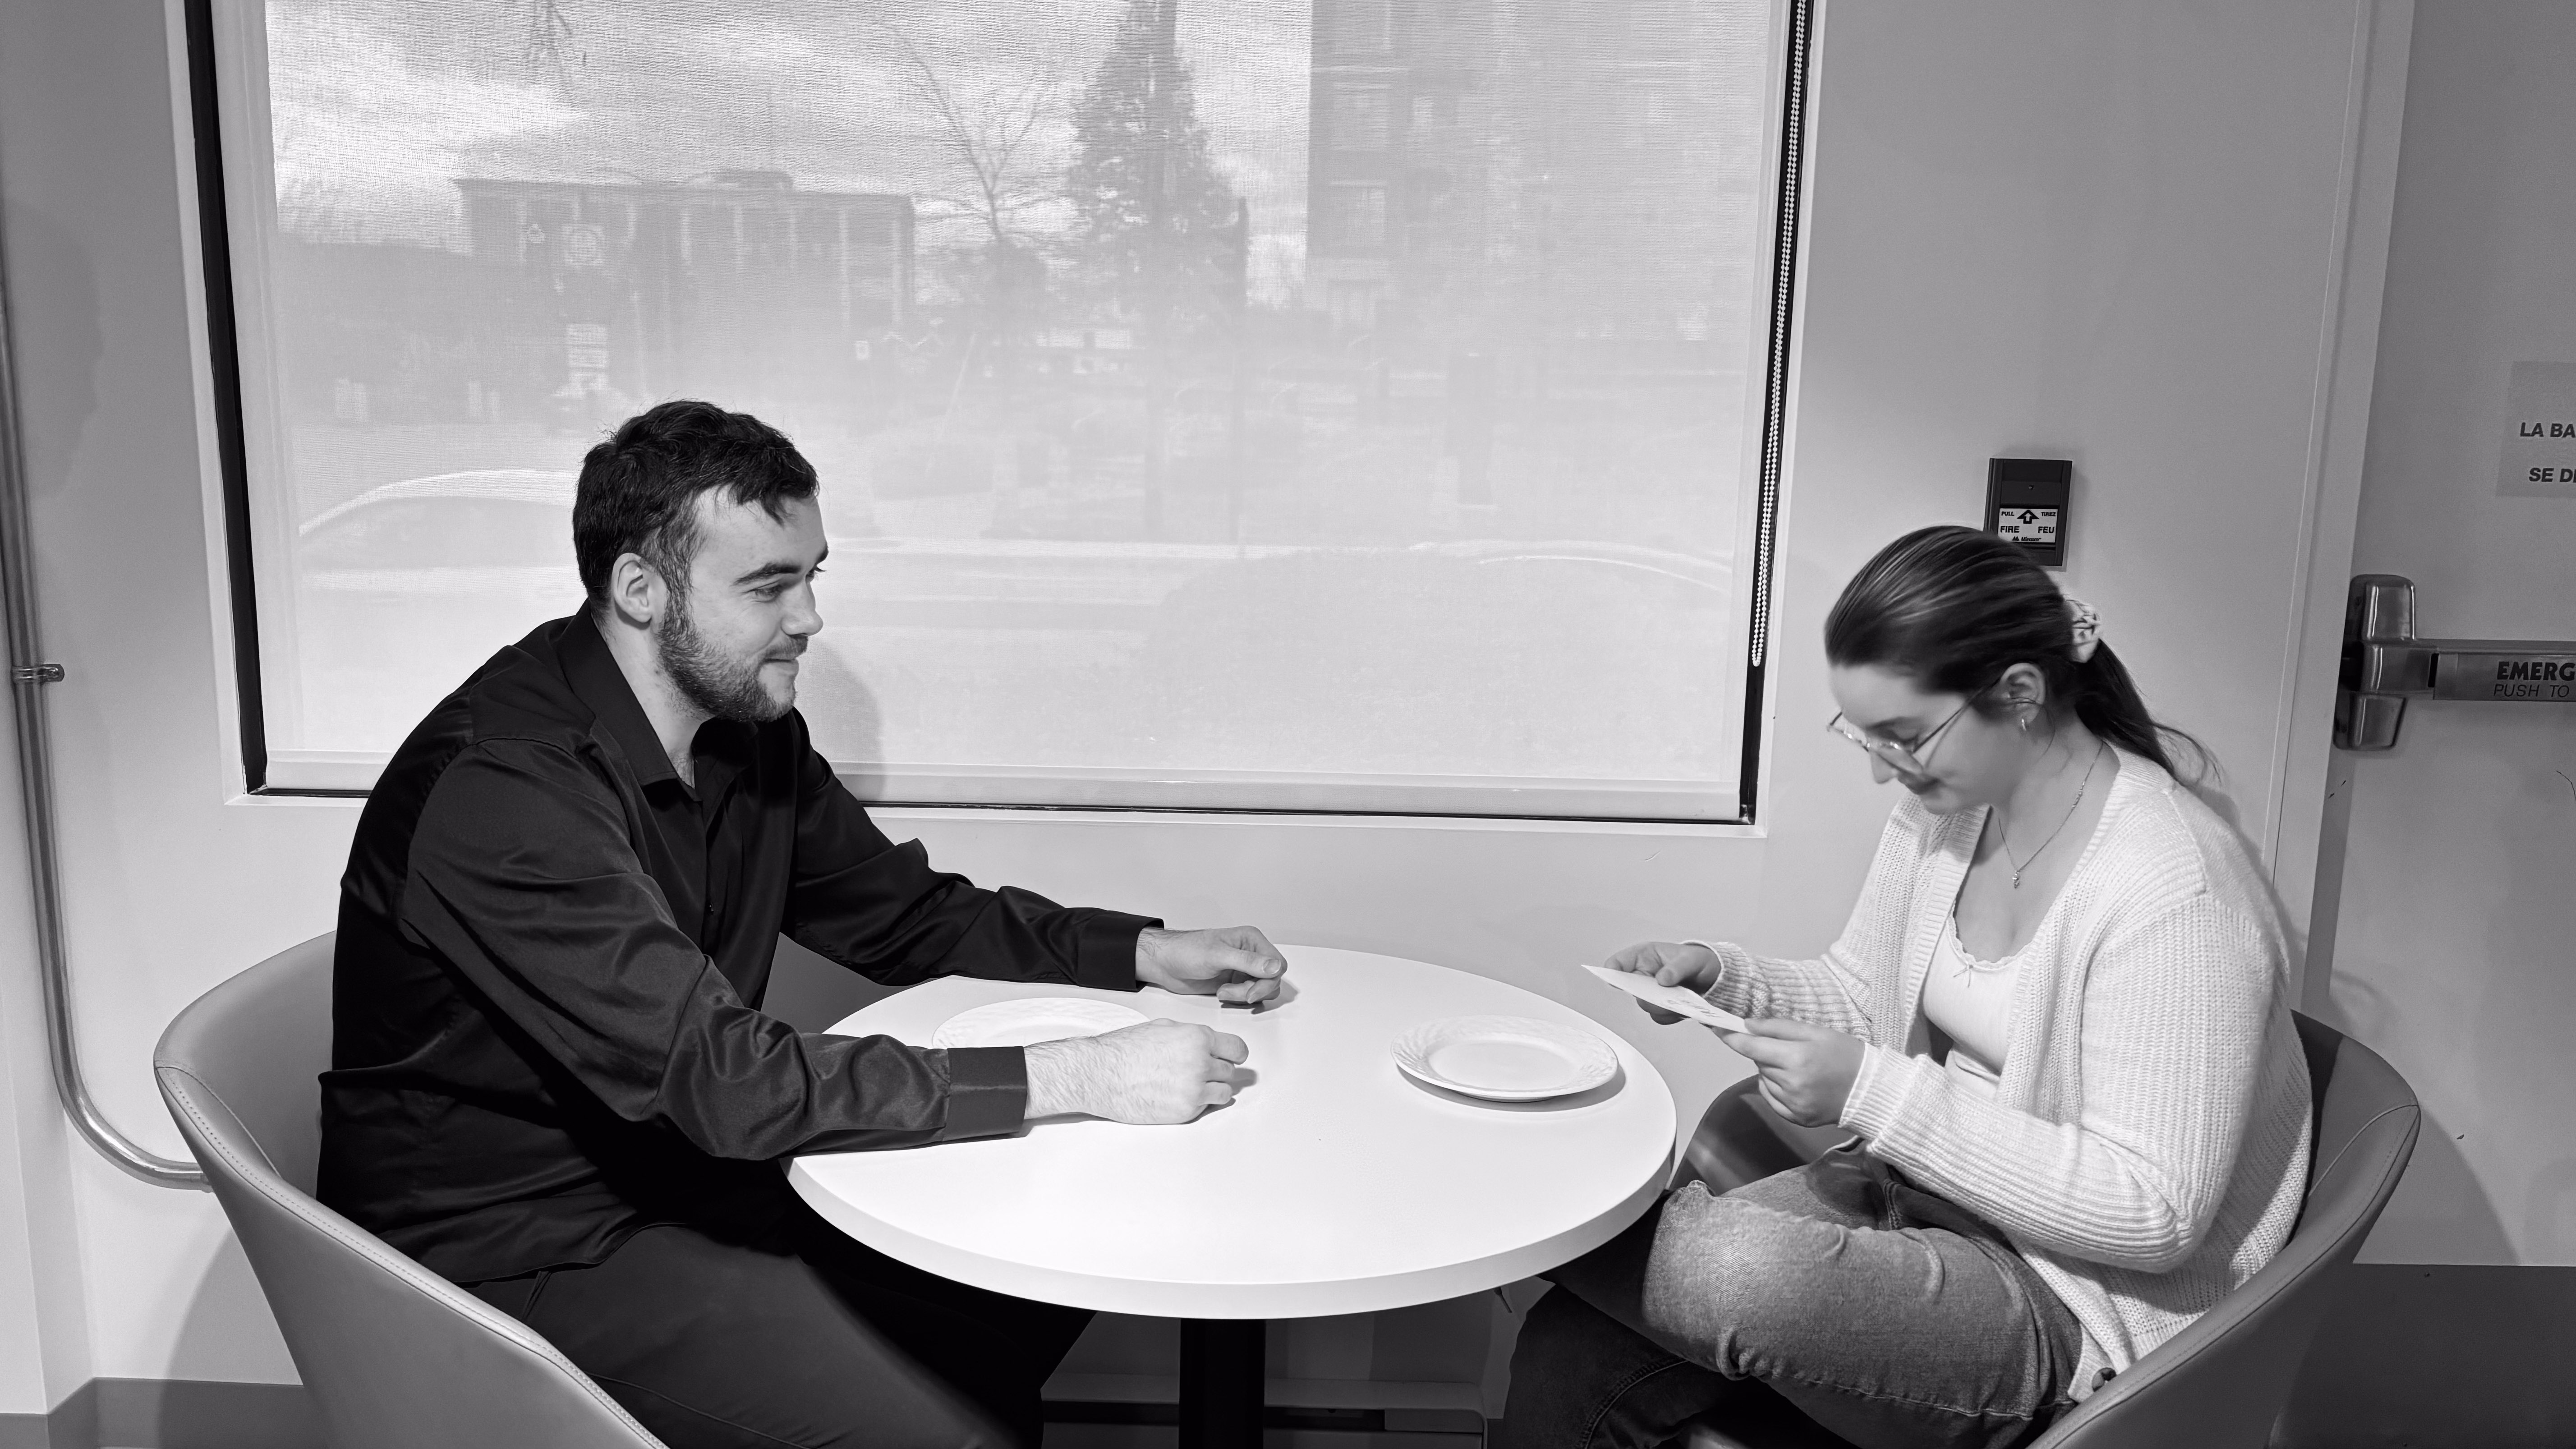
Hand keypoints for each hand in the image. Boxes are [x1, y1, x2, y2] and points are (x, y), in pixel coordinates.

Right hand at [1023, 1020, 1247, 1123]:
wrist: (1101, 1074)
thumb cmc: (1124, 1050)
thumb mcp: (1163, 1028)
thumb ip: (1192, 1036)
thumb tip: (1210, 1044)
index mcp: (1197, 1038)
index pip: (1238, 1049)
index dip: (1235, 1054)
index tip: (1234, 1058)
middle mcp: (1201, 1063)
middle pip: (1230, 1071)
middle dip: (1217, 1071)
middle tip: (1198, 1072)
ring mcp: (1195, 1090)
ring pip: (1224, 1092)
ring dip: (1212, 1089)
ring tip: (1190, 1086)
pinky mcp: (1186, 1111)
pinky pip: (1205, 1108)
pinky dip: (1196, 1104)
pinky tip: (1175, 1096)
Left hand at [1136, 925, 1286, 1004]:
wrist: (1165, 964)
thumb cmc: (1186, 951)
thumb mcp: (1217, 955)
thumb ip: (1248, 961)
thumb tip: (1275, 967)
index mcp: (1251, 940)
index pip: (1278, 964)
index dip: (1268, 981)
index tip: (1251, 993)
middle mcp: (1250, 954)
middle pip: (1272, 980)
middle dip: (1254, 990)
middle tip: (1231, 993)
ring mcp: (1243, 970)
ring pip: (1262, 990)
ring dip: (1244, 996)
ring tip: (1223, 992)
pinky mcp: (1235, 983)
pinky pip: (1249, 996)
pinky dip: (1238, 1000)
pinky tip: (1221, 994)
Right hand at [1600, 940, 1720, 1023]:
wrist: (1715, 979)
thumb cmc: (1700, 961)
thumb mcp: (1692, 959)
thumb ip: (1677, 968)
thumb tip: (1662, 979)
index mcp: (1645, 957)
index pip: (1619, 962)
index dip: (1613, 971)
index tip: (1614, 979)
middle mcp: (1644, 975)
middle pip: (1631, 989)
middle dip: (1647, 993)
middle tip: (1663, 992)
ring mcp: (1652, 992)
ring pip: (1645, 1005)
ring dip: (1662, 1006)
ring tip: (1680, 999)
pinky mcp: (1662, 1007)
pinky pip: (1659, 1017)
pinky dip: (1671, 1015)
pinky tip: (1682, 1007)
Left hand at [1715, 1018, 1863, 1128]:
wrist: (1871, 1090)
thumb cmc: (1845, 1054)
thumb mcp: (1815, 1032)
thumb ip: (1778, 1028)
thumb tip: (1746, 1026)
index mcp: (1797, 1058)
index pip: (1751, 1047)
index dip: (1731, 1037)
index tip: (1716, 1028)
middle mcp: (1791, 1083)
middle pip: (1758, 1061)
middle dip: (1765, 1052)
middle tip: (1790, 1049)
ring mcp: (1792, 1104)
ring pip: (1763, 1079)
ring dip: (1771, 1070)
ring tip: (1799, 1067)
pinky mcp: (1795, 1118)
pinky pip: (1770, 1097)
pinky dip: (1775, 1087)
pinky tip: (1796, 1082)